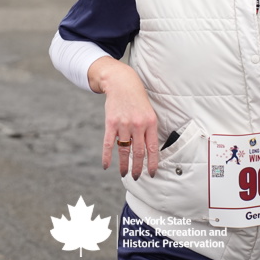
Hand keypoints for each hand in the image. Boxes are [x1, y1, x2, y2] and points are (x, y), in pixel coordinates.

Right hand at [88, 57, 158, 179]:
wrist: (122, 83)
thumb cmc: (137, 99)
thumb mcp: (149, 112)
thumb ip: (150, 129)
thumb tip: (150, 150)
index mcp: (150, 123)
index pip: (152, 149)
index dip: (152, 163)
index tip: (151, 173)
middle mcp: (138, 125)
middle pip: (138, 152)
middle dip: (138, 168)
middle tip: (136, 177)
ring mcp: (124, 124)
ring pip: (124, 150)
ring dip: (124, 165)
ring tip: (124, 173)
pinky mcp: (111, 123)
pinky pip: (109, 143)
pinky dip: (107, 156)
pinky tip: (106, 165)